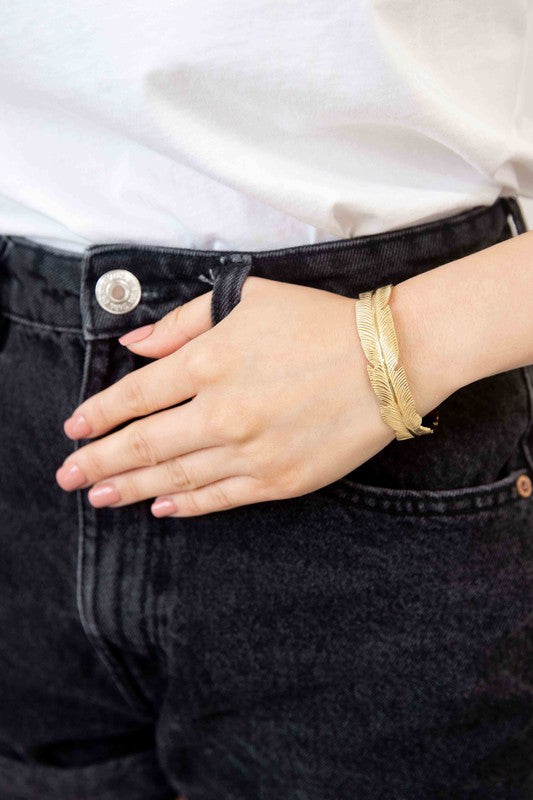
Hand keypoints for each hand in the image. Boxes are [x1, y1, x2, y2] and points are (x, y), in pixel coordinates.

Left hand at [54, 276, 436, 516]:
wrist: (389, 359)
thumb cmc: (319, 322)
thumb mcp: (247, 300)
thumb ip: (184, 322)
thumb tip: (136, 345)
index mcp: (210, 361)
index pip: (136, 396)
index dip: (99, 415)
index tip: (74, 428)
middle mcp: (222, 412)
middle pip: (144, 444)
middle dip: (99, 462)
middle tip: (68, 477)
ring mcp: (251, 452)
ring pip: (177, 478)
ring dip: (132, 488)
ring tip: (101, 497)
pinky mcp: (280, 479)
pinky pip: (222, 498)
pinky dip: (187, 505)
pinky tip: (161, 508)